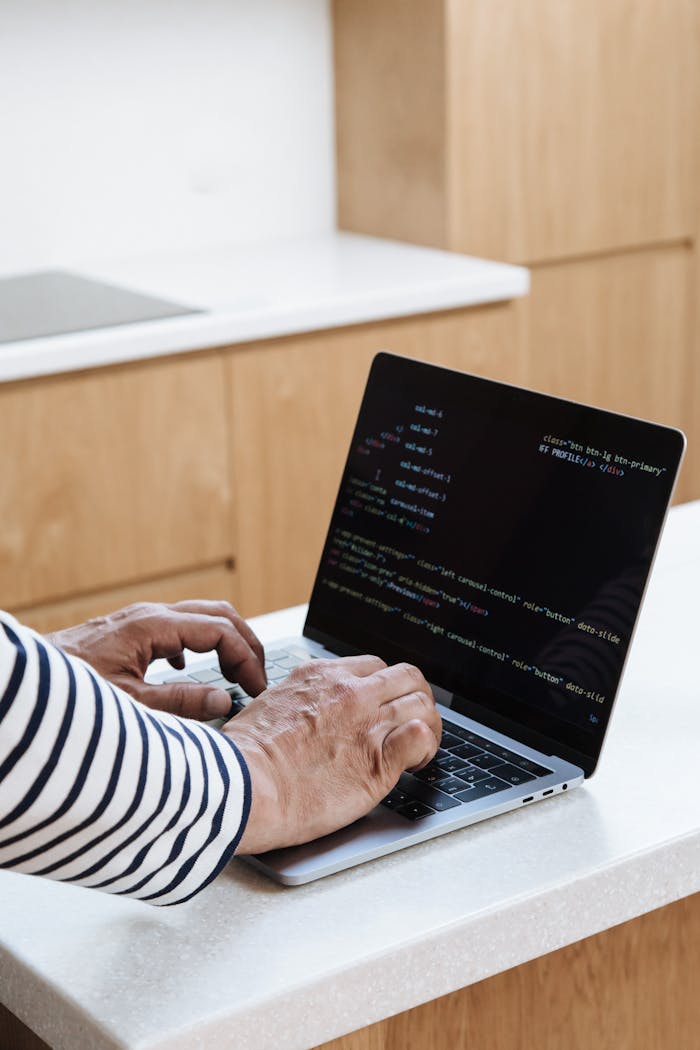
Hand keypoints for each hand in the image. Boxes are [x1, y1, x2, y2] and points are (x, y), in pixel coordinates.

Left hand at [48, 601, 265, 719]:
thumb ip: (181, 704)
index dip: (246, 659)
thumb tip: (224, 701)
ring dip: (226, 643)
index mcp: (153, 627)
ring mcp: (141, 621)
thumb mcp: (130, 706)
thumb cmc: (68, 695)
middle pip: (219, 614)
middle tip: (258, 678)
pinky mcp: (132, 632)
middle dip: (246, 644)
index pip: (221, 632)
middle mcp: (150, 616)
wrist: (25, 686)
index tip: (256, 689)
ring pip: (200, 617)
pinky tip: (193, 671)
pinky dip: (199, 645)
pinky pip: (179, 628)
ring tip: (236, 676)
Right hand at [226, 655, 439, 853]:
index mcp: (322, 676)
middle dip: (416, 696)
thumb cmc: (244, 757)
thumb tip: (305, 714)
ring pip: (422, 704)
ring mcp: (368, 724)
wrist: (242, 787)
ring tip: (421, 746)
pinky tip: (416, 761)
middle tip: (413, 720)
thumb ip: (298, 702)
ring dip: (428, 723)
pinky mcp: (379, 761)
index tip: (384, 705)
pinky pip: (421, 737)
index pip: (375, 667)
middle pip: (408, 677)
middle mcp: (351, 693)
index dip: (385, 687)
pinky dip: (426, 747)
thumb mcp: (270, 706)